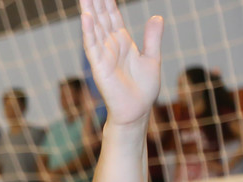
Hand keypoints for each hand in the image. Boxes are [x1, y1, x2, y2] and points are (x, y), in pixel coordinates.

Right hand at [81, 0, 162, 127]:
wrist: (137, 110)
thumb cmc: (143, 88)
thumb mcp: (153, 57)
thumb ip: (152, 37)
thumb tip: (156, 16)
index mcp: (123, 41)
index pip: (113, 16)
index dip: (108, 2)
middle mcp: (111, 46)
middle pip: (101, 18)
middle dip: (95, 2)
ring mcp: (103, 55)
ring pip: (95, 28)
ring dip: (89, 12)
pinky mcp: (99, 66)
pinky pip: (92, 46)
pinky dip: (89, 31)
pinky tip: (86, 17)